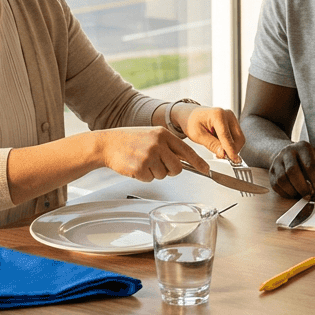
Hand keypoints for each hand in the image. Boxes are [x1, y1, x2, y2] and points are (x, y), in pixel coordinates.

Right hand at [92, 127, 208, 181]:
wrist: (107, 144)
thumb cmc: (129, 140)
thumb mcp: (152, 135)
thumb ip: (168, 145)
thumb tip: (185, 160)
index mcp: (163, 134)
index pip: (187, 151)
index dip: (199, 162)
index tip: (207, 169)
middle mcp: (158, 144)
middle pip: (177, 168)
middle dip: (170, 170)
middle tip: (157, 164)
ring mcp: (149, 156)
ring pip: (163, 175)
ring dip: (154, 172)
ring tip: (142, 161)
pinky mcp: (140, 168)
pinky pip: (150, 179)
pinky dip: (143, 176)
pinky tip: (135, 166)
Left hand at [177, 105, 244, 163]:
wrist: (190, 115)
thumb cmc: (191, 122)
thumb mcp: (197, 135)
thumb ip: (211, 144)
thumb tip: (223, 153)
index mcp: (218, 115)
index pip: (227, 136)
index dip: (230, 150)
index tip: (233, 160)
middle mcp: (228, 114)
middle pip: (238, 138)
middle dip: (232, 150)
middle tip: (220, 156)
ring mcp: (232, 118)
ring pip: (239, 139)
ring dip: (231, 148)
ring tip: (218, 150)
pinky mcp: (233, 122)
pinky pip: (236, 137)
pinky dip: (230, 144)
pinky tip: (220, 145)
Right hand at [269, 141, 314, 199]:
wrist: (291, 154)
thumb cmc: (309, 160)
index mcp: (303, 147)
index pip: (309, 166)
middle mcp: (288, 152)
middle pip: (292, 171)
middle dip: (302, 187)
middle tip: (309, 196)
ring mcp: (277, 161)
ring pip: (282, 179)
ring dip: (293, 191)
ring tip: (301, 195)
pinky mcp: (271, 171)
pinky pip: (276, 185)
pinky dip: (286, 193)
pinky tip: (294, 193)